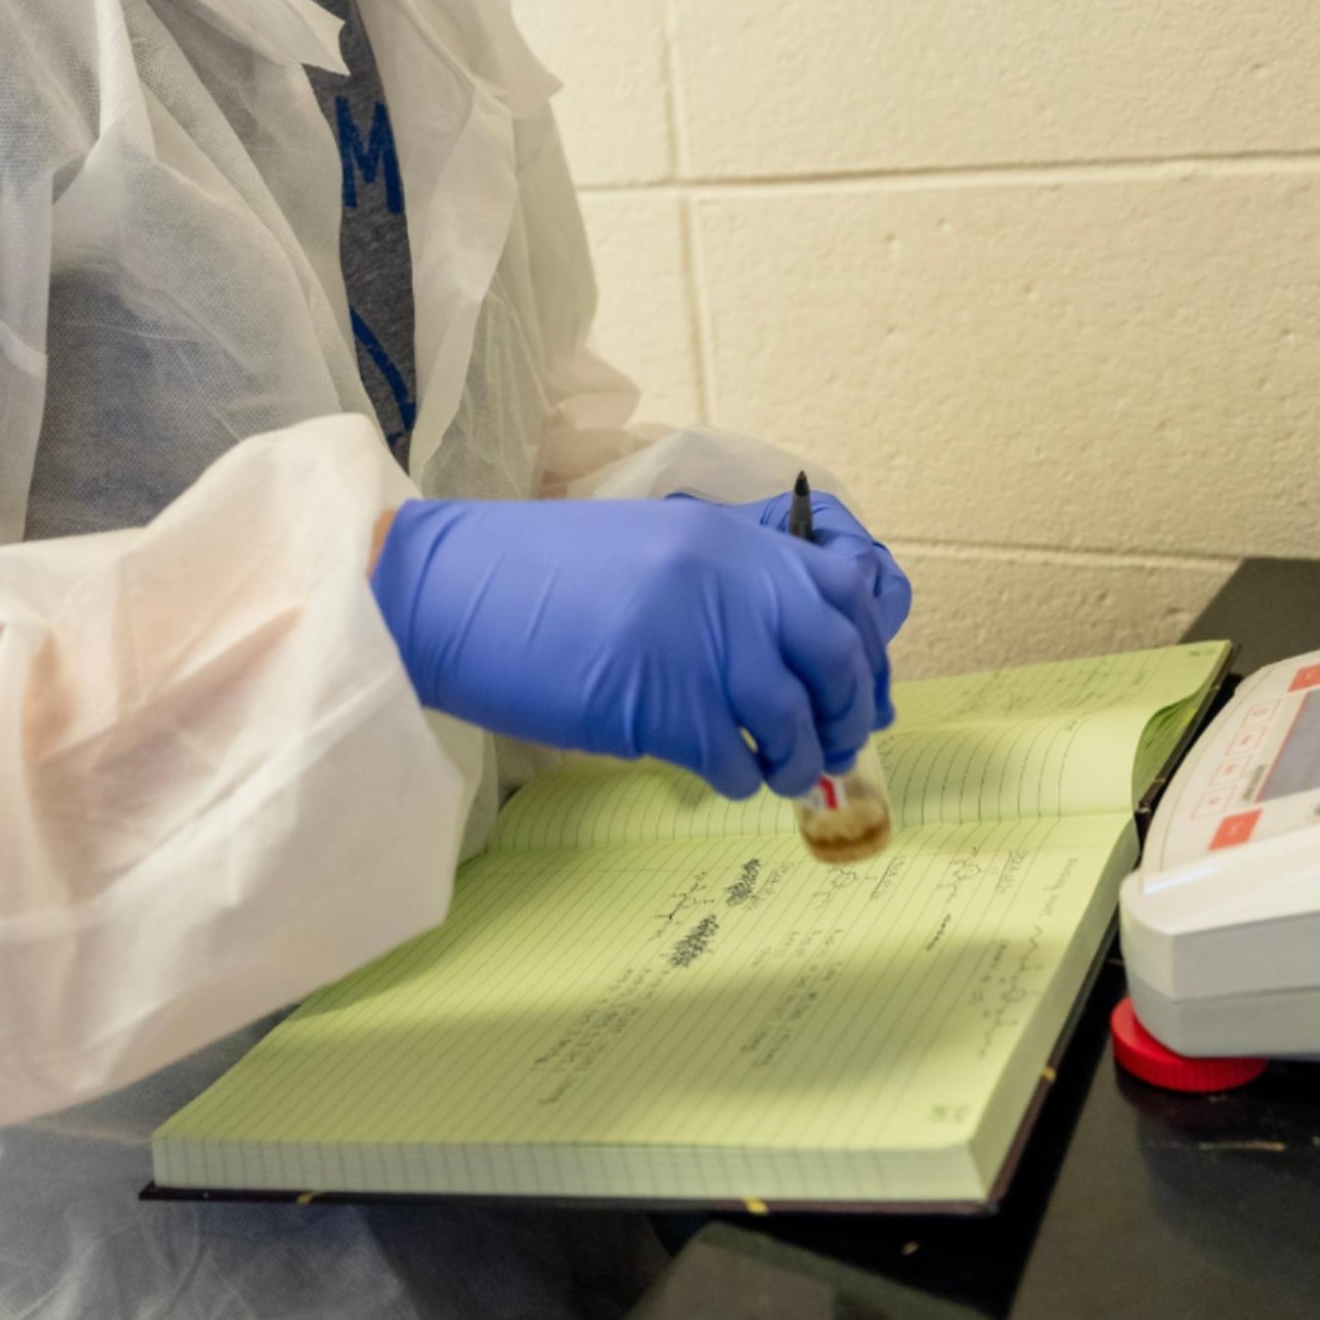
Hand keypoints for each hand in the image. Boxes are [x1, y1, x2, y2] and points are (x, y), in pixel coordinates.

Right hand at [370, 498, 885, 799]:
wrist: (450, 591)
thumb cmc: (535, 577)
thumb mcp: (651, 549)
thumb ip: (725, 585)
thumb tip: (793, 651)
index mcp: (728, 541)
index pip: (844, 591)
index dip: (869, 650)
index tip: (864, 691)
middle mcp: (728, 584)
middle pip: (837, 657)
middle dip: (846, 712)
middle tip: (830, 747)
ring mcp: (698, 643)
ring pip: (794, 719)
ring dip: (796, 759)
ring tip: (776, 773)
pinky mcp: (662, 706)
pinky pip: (734, 759)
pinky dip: (738, 778)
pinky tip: (716, 774)